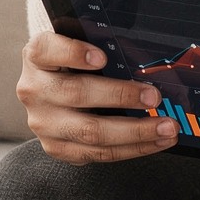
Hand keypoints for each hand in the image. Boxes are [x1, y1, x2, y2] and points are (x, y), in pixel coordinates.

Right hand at [18, 31, 176, 164]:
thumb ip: (103, 45)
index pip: (46, 50)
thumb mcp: (81, 46)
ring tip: (165, 127)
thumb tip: (145, 56)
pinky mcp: (56, 148)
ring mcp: (42, 122)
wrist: (52, 91)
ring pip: (90, 132)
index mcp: (37, 56)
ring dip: (135, 131)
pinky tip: (156, 141)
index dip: (73, 53)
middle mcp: (34, 89)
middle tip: (154, 97)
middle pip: (77, 94)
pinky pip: (97, 154)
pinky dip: (132, 148)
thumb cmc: (75, 64)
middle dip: (121, 96)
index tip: (101, 58)